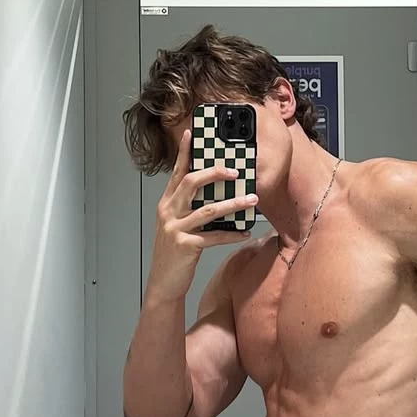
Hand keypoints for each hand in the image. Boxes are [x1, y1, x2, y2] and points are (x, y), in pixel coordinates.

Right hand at [146, 129, 258, 302]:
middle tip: (236, 171)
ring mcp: (175, 229)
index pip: (177, 173)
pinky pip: (214, 236)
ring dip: (233, 204)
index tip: (193, 134)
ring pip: (207, 210)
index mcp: (167, 204)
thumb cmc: (175, 254)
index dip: (185, 153)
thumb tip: (219, 197)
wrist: (163, 283)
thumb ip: (191, 210)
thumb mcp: (179, 227)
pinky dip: (232, 234)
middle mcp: (168, 212)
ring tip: (252, 201)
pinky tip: (246, 232)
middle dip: (214, 173)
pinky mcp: (185, 246)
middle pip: (191, 183)